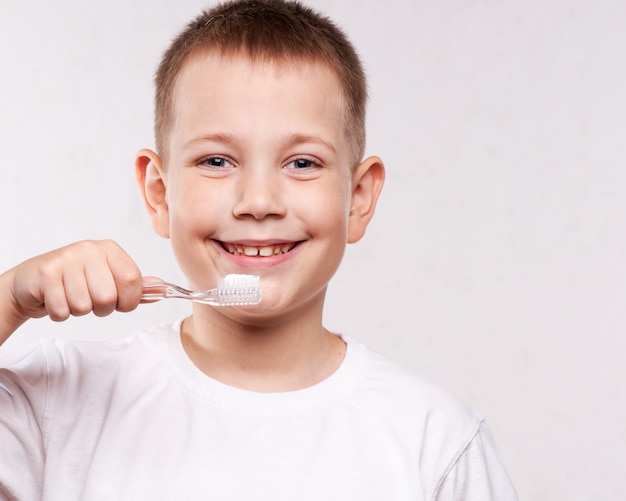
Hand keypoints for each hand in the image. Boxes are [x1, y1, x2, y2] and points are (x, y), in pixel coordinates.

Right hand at [0, 240, 142, 342]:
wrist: (30, 282)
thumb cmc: (74, 283)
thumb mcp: (107, 280)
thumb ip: (134, 286)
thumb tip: (162, 289)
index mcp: (109, 249)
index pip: (133, 280)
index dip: (129, 301)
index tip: (119, 302)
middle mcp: (89, 249)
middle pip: (108, 297)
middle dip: (100, 309)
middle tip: (88, 300)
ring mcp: (66, 259)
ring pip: (84, 306)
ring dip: (78, 311)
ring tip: (70, 296)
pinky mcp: (46, 273)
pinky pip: (63, 310)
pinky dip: (60, 313)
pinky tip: (55, 299)